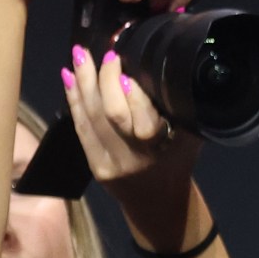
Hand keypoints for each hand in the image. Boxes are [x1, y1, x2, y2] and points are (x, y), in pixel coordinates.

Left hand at [60, 45, 200, 240]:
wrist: (158, 201)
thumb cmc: (178, 162)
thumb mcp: (189, 138)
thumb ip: (179, 111)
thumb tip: (163, 71)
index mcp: (163, 152)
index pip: (143, 120)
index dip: (131, 93)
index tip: (124, 67)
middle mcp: (135, 159)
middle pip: (112, 116)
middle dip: (103, 81)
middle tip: (103, 55)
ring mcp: (110, 164)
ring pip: (91, 119)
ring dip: (82, 84)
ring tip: (79, 56)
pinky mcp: (94, 166)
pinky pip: (81, 129)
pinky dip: (73, 101)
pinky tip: (68, 78)